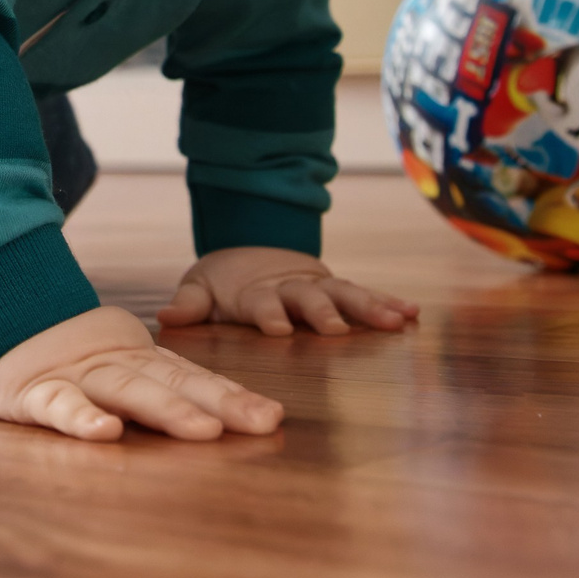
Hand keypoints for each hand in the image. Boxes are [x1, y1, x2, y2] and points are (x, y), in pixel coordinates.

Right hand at [0, 305, 282, 442]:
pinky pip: (60, 407)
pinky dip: (82, 418)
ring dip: (167, 409)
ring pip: (127, 390)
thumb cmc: (61, 355)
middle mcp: (115, 365)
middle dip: (221, 403)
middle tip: (262, 423)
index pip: (191, 377)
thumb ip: (156, 381)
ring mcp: (77, 376)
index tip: (272, 416)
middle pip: (174, 383)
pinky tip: (106, 433)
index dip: (231, 394)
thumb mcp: (113, 362)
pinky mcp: (34, 392)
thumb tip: (219, 412)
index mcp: (136, 361)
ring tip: (205, 432)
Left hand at [156, 247, 419, 336]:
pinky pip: (365, 295)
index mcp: (257, 293)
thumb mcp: (201, 287)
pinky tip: (413, 313)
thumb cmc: (225, 280)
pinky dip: (389, 302)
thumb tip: (165, 316)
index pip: (263, 303)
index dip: (269, 314)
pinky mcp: (336, 289)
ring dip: (369, 307)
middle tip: (336, 328)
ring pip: (345, 295)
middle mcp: (291, 288)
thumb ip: (189, 303)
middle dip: (322, 312)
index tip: (278, 328)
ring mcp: (317, 287)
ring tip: (396, 320)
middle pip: (309, 299)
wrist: (251, 249)